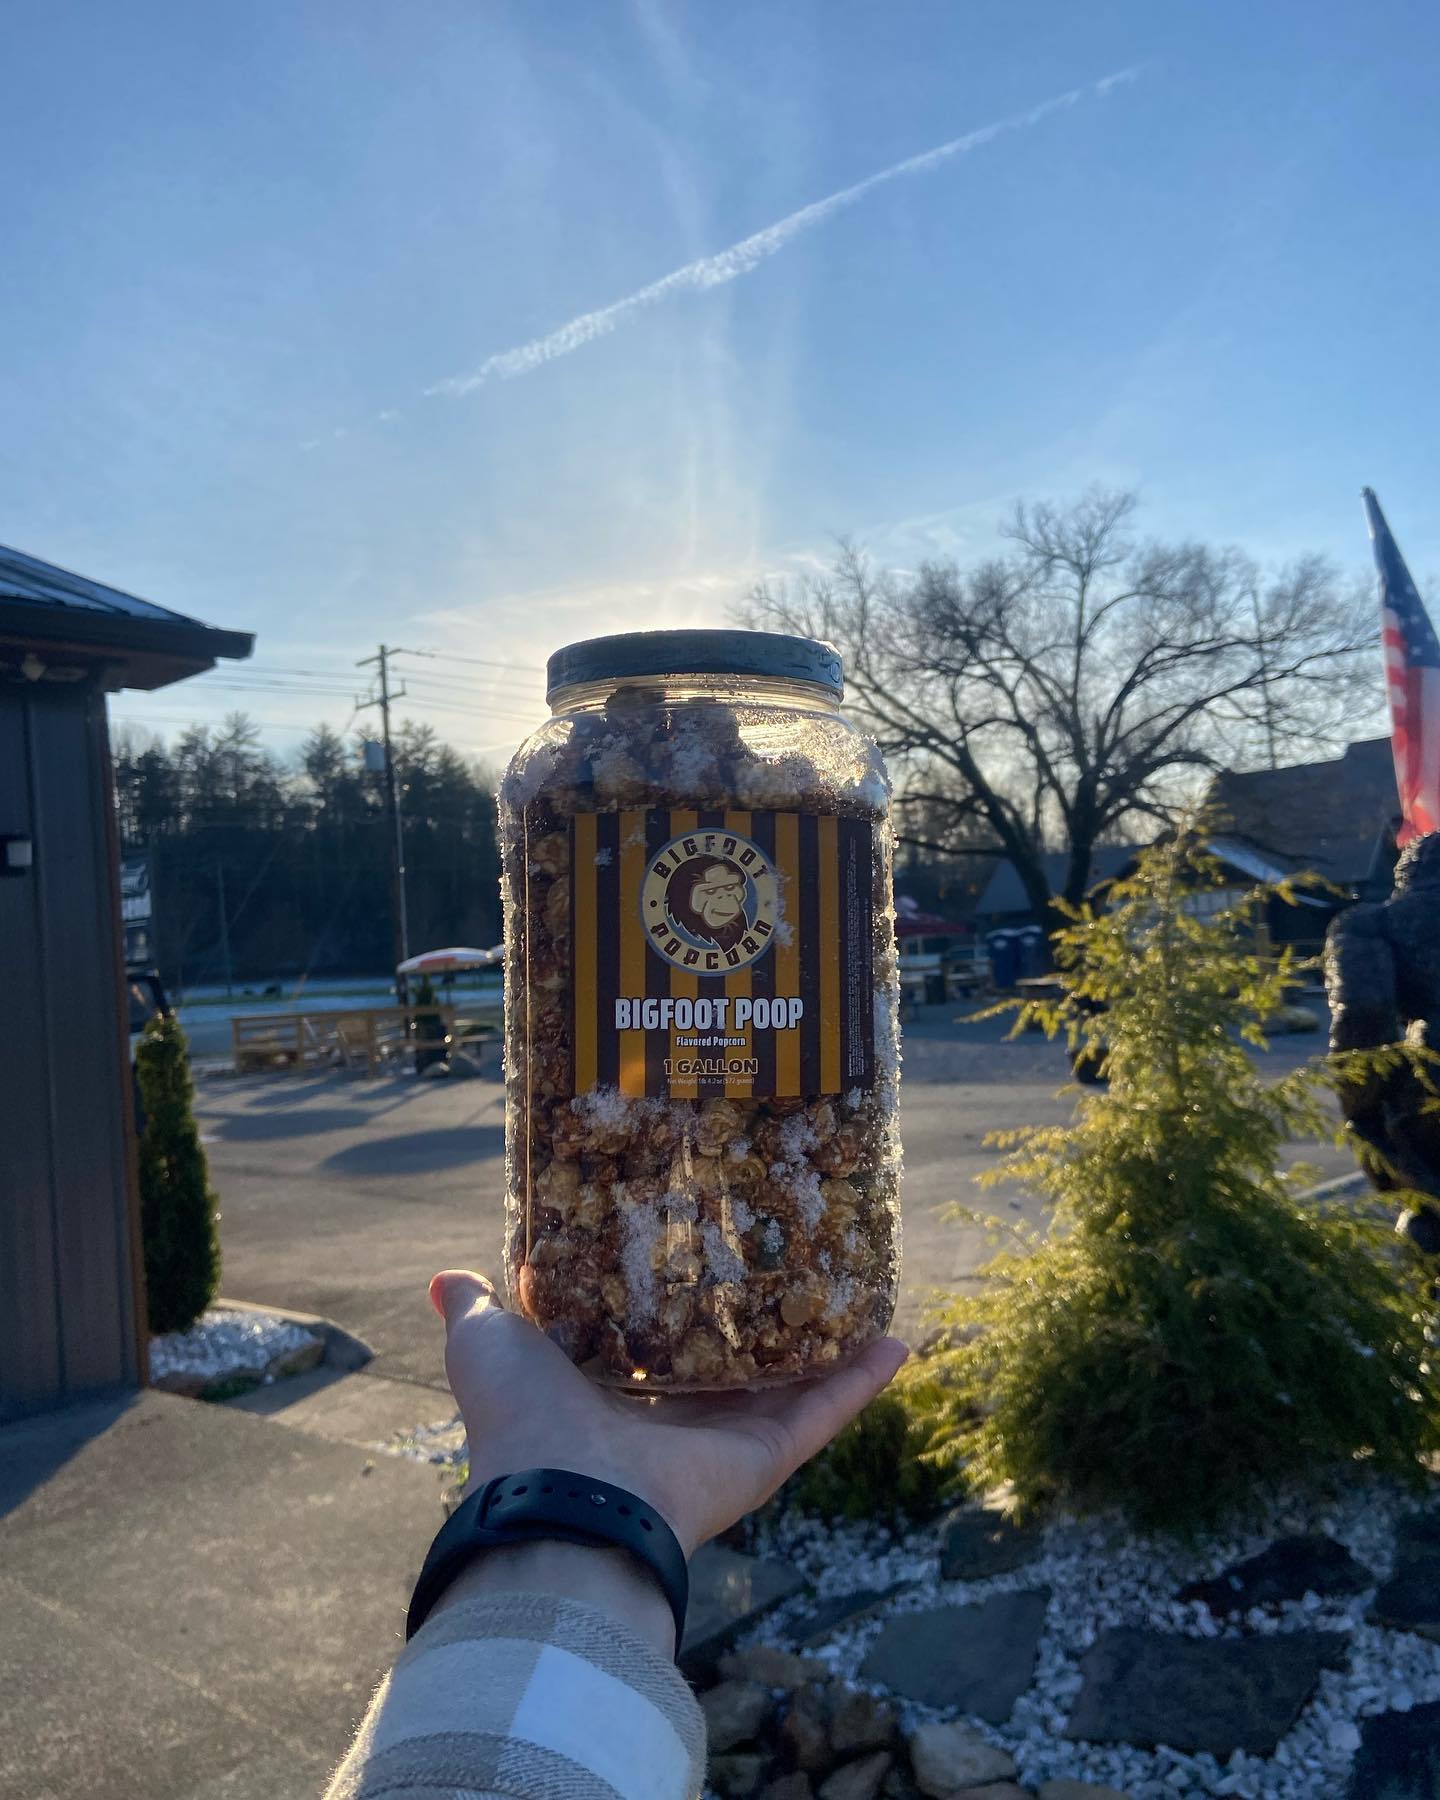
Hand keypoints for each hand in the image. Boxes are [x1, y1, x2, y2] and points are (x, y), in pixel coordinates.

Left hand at [430, 1269, 907, 1557]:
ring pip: (793, 1385)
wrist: (561, 1499)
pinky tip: (898, 1338)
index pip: (658, 1344)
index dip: (683, 1301)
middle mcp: (672, 1422)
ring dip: (830, 1345)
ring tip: (864, 1292)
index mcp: (612, 1396)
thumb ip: (480, 1310)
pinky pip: (825, 1412)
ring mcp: (725, 1442)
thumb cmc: (520, 1417)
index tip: (712, 1246)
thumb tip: (447, 1278)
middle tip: (800, 1258)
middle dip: (765, 1322)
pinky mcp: (765, 1458)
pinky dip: (863, 1379)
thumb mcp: (492, 1343)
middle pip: (734, 1367)